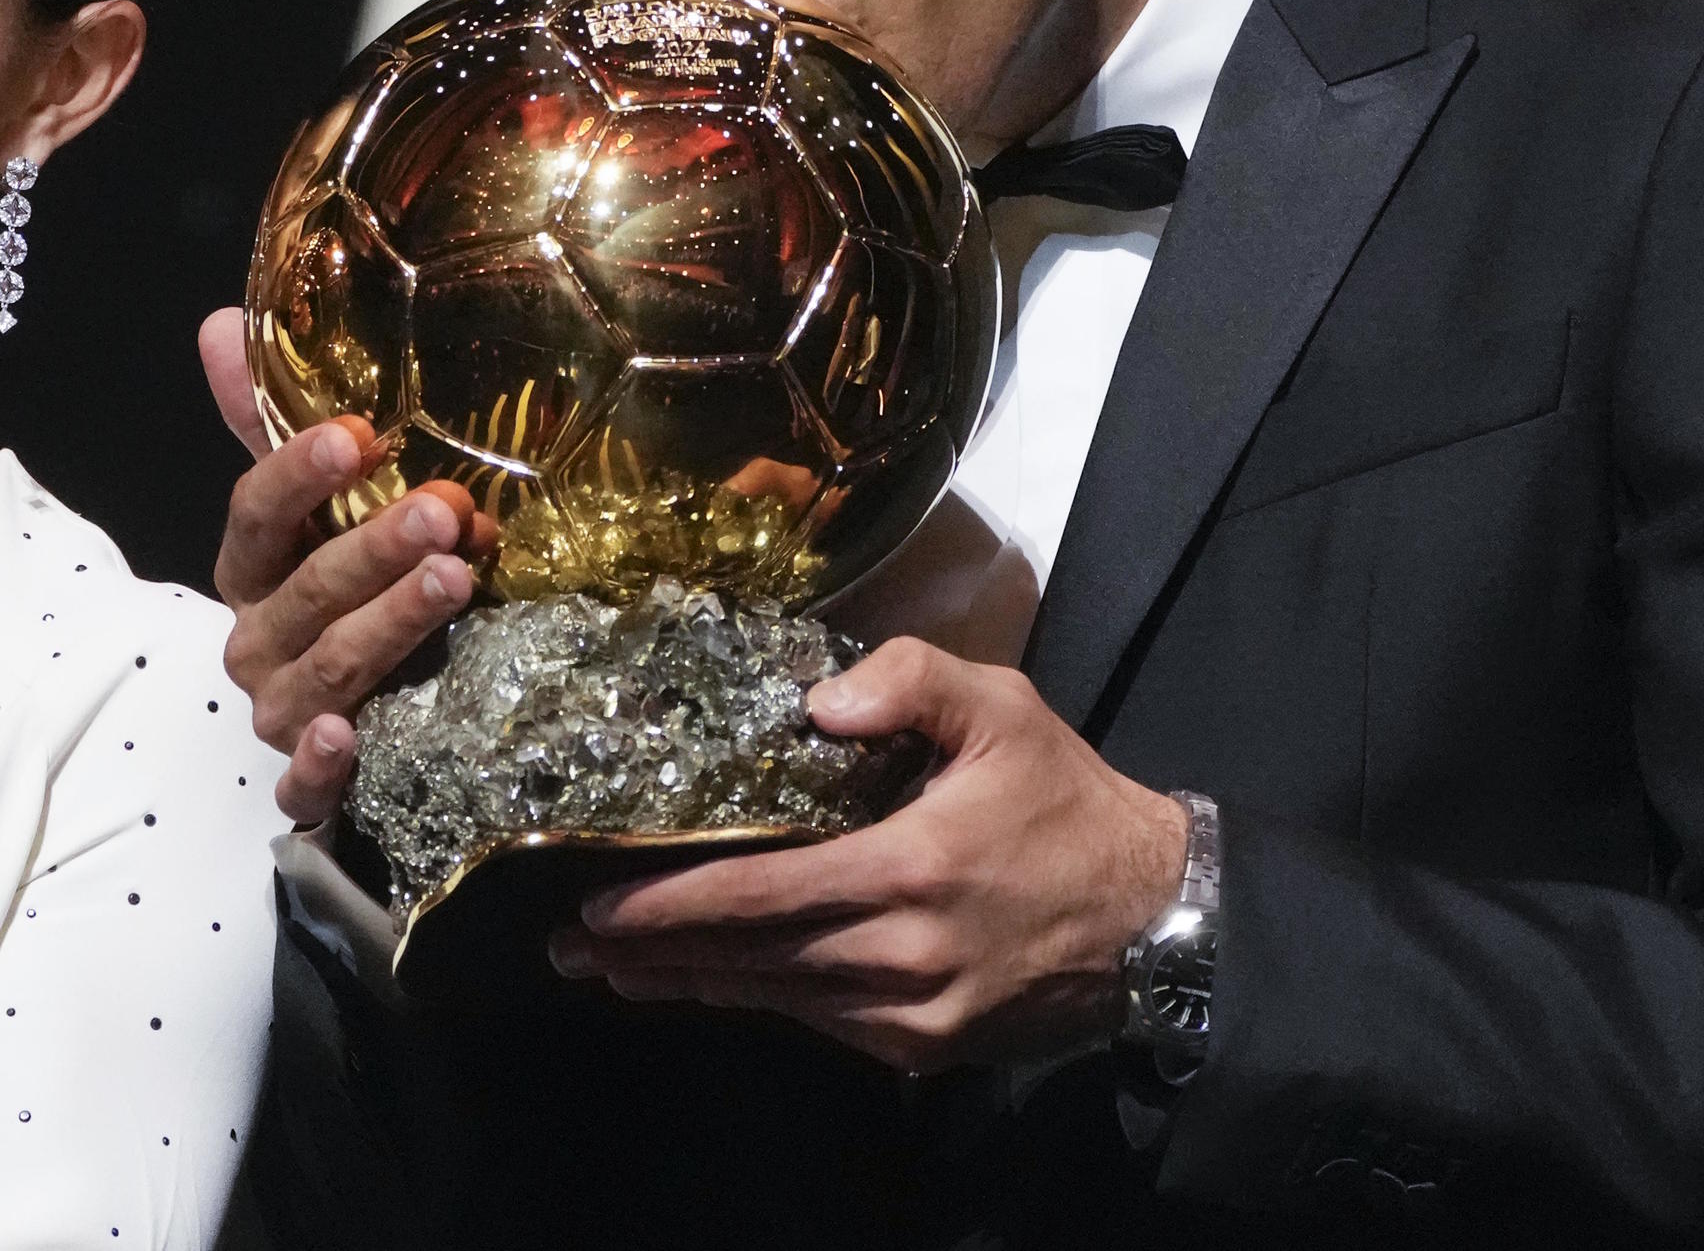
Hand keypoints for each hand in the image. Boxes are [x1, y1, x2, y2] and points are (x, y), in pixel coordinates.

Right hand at [199, 307, 478, 823]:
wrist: (352, 724)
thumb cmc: (334, 589)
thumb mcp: (312, 506)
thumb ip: (270, 423)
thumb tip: (220, 320)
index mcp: (252, 569)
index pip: (256, 513)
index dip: (297, 474)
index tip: (357, 434)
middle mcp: (256, 639)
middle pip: (306, 591)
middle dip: (374, 548)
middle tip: (447, 509)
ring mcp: (279, 713)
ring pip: (325, 671)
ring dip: (386, 626)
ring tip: (454, 579)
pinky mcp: (308, 785)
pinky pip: (301, 785)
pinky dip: (319, 764)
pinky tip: (350, 733)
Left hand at [549, 637, 1187, 1071]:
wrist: (1157, 916)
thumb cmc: (1065, 799)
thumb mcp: (1002, 706)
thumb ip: (909, 679)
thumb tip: (816, 702)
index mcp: (908, 869)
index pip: (758, 893)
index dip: (669, 906)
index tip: (594, 907)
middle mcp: (900, 953)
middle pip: (748, 957)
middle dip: (651, 954)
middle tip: (568, 946)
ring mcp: (913, 1011)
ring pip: (775, 997)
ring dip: (690, 983)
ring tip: (614, 969)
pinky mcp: (926, 1045)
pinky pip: (820, 1020)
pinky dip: (759, 998)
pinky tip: (710, 981)